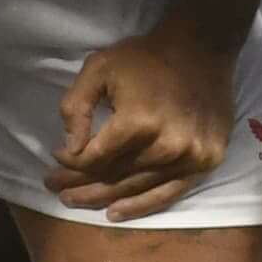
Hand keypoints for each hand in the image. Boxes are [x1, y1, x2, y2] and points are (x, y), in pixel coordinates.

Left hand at [45, 22, 238, 222]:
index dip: (69, 161)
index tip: (55, 156)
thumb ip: (76, 108)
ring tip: (75, 202)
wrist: (201, 48)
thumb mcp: (98, 69)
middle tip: (55, 189)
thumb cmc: (144, 57)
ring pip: (135, 188)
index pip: (94, 157)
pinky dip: (140, 206)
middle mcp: (165, 147)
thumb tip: (68, 149)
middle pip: (112, 176)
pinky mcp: (206, 162)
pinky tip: (115, 213)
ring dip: (102, 198)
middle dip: (78, 184)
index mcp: (137, 122)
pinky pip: (168, 193)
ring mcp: (189, 158)